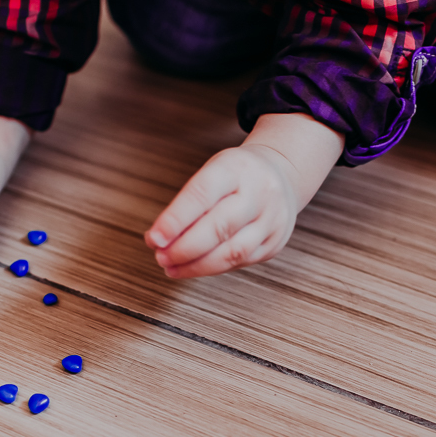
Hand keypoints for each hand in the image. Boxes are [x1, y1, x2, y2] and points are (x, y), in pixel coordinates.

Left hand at [145, 145, 298, 278]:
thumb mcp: (212, 172)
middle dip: (184, 249)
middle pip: (219, 227)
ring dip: (197, 266)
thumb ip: (188, 203)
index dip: (176, 220)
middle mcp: (259, 192)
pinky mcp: (275, 242)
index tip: (154, 238)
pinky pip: (241, 262)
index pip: (202, 194)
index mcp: (236, 168)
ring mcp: (271, 219)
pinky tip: (195, 268)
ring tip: (173, 268)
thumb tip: (159, 239)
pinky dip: (213, 268)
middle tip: (161, 257)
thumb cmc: (237, 175)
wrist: (281, 176)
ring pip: (233, 252)